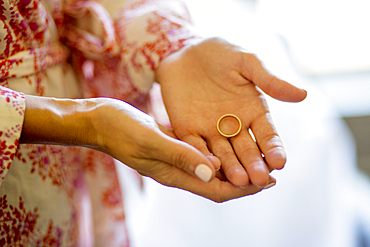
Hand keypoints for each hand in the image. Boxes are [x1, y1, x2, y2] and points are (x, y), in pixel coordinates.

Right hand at [21, 95, 271, 201]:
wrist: (101, 121)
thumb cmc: (121, 130)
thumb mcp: (151, 140)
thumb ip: (181, 155)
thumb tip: (213, 172)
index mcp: (175, 175)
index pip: (217, 190)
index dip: (244, 189)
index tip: (269, 181)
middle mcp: (179, 171)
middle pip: (219, 183)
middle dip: (246, 180)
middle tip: (272, 170)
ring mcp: (176, 159)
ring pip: (212, 169)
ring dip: (235, 165)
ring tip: (257, 156)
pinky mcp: (173, 145)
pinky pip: (201, 153)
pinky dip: (219, 151)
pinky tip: (229, 140)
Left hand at [156, 37, 306, 187]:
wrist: (184, 50)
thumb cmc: (220, 53)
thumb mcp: (247, 62)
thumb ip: (269, 80)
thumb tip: (303, 94)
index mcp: (253, 111)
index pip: (267, 135)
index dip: (274, 148)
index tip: (280, 162)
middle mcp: (234, 125)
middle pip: (246, 150)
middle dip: (253, 164)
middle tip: (260, 180)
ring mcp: (210, 130)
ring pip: (223, 153)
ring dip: (231, 168)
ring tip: (239, 181)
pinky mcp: (188, 129)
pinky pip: (195, 146)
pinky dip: (202, 156)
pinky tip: (209, 168)